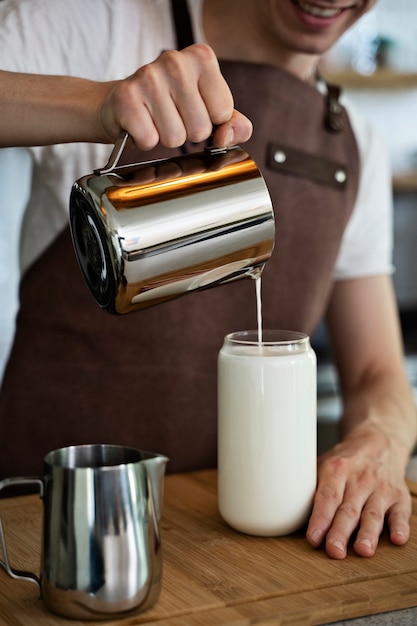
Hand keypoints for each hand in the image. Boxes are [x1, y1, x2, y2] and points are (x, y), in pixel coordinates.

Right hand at [99, 44, 252, 149]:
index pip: (223, 112)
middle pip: (200, 129)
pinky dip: (144, 141)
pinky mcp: (126, 97)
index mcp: (202, 58)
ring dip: (165, 138)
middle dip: (187, 134)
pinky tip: (139, 125)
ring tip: (155, 121)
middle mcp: (175, 60)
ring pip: (175, 138)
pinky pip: (149, 140)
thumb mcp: (210, 111)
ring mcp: (148, 76)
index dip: (210, 122)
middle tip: (172, 118)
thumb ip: (233, 124)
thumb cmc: (171, 107)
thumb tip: (228, 135)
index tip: (193, 111)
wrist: (121, 105)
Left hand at [306, 429, 411, 558]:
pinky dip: (400, 526)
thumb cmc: (345, 460)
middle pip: (348, 510)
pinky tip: (397, 539)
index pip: (327, 497)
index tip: (313, 537)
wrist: (379, 441)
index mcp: (336, 470)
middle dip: (340, 531)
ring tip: (363, 550)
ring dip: (368, 533)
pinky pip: (400, 513)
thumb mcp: (324, 464)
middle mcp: (359, 480)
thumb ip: (310, 487)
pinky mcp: (398, 497)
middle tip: (334, 551)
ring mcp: (380, 489)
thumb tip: (287, 510)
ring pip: (373, 514)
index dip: (320, 518)